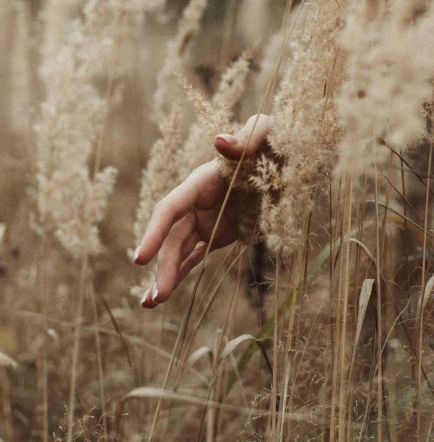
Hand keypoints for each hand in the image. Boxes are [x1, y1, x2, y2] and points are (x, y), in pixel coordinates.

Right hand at [134, 114, 270, 307]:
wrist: (284, 163)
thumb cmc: (273, 145)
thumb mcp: (265, 137)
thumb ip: (247, 137)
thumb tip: (220, 140)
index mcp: (200, 182)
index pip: (170, 209)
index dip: (154, 232)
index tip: (141, 258)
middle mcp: (195, 203)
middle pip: (172, 237)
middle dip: (162, 266)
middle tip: (156, 297)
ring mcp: (203, 221)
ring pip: (177, 251)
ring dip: (164, 276)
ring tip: (151, 304)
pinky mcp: (215, 235)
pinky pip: (192, 258)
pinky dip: (178, 276)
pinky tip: (162, 297)